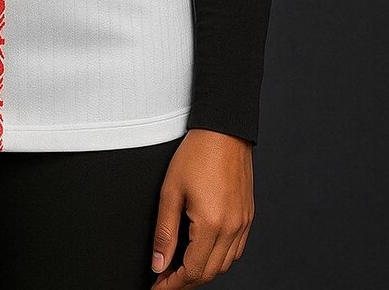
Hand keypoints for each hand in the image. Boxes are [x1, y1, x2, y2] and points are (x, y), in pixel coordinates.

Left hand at [150, 128, 254, 286]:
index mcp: (212, 224)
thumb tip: (159, 263)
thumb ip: (164, 232)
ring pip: (224, 265)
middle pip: (209, 273)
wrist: (224, 130)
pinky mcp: (248, 216)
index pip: (192, 271)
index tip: (158, 287)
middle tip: (165, 279)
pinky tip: (205, 251)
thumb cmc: (198, 153)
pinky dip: (219, 258)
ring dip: (203, 271)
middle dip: (186, 282)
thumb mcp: (171, 191)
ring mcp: (243, 223)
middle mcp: (232, 228)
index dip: (172, 284)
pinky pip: (236, 250)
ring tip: (181, 268)